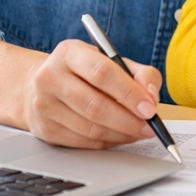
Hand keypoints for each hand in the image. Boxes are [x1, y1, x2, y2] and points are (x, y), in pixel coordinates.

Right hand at [21, 38, 161, 148]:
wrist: (43, 84)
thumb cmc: (85, 72)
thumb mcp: (112, 60)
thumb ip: (140, 74)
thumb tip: (151, 97)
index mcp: (70, 53)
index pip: (102, 72)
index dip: (129, 93)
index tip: (149, 107)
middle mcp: (51, 77)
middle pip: (95, 105)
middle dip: (128, 120)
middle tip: (149, 126)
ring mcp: (44, 105)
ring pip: (90, 128)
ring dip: (121, 134)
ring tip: (138, 131)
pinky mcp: (45, 129)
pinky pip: (83, 142)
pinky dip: (107, 142)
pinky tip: (120, 136)